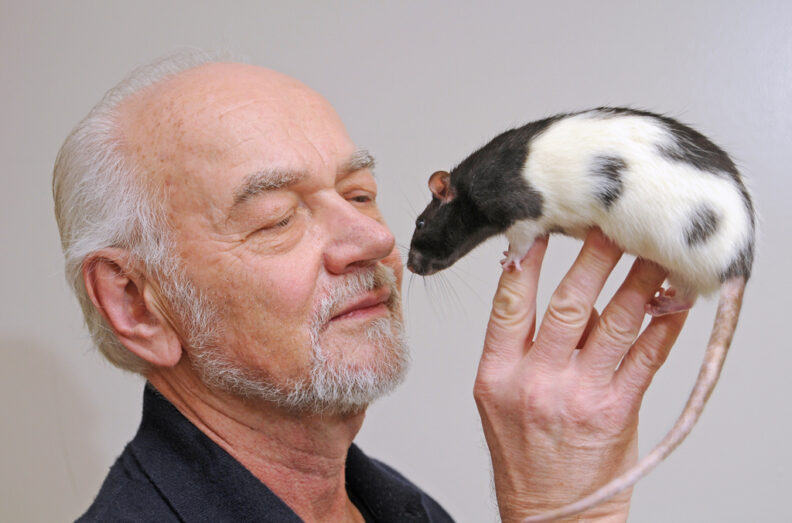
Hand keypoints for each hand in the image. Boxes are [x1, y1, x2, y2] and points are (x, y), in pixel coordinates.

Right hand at [474, 229, 687, 521]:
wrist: (550, 509)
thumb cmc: (522, 452)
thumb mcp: (498, 396)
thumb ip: (525, 345)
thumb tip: (574, 293)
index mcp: (498, 373)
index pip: (510, 303)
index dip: (529, 260)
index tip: (546, 225)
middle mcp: (537, 381)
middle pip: (571, 305)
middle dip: (597, 258)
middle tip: (614, 222)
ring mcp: (580, 396)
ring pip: (616, 323)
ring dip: (640, 280)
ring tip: (653, 248)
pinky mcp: (618, 410)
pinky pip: (647, 357)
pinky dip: (664, 324)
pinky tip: (672, 299)